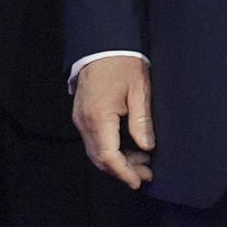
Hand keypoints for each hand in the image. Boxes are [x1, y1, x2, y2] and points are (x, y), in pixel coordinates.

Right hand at [73, 56, 154, 187]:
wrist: (103, 44)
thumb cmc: (123, 64)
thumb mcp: (140, 91)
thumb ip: (142, 121)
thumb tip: (146, 146)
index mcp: (99, 117)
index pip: (109, 156)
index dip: (124, 172)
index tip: (139, 181)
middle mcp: (84, 121)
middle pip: (100, 158)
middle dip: (123, 170)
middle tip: (146, 174)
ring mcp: (80, 119)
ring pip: (95, 152)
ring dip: (116, 161)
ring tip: (141, 162)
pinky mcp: (82, 116)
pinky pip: (93, 141)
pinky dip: (109, 150)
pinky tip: (127, 149)